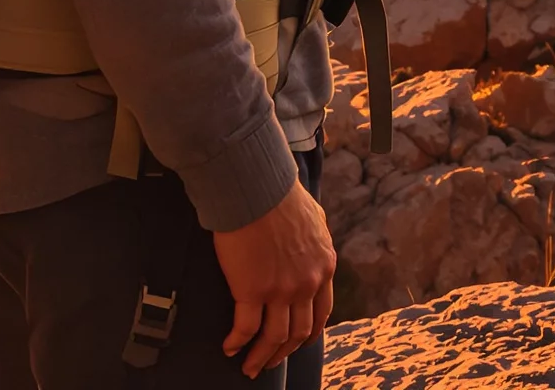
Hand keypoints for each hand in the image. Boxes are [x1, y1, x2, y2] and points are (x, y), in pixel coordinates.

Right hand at [215, 179, 335, 377]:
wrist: (258, 187)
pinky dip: (237, 343)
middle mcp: (307, 283)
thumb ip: (317, 243)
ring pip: (274, 338)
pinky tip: (230, 347)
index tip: (296, 343)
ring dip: (261, 357)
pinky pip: (246, 329)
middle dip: (283, 352)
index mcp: (324, 266)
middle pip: (298, 333)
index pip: (321, 313)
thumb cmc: (282, 196)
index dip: (307, 334)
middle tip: (269, 362)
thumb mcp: (315, 219)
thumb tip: (314, 251)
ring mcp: (281, 290)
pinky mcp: (253, 290)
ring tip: (249, 366)